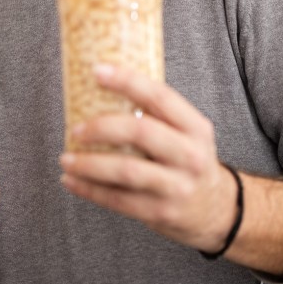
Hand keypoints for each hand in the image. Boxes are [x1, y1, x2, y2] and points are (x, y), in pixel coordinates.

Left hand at [58, 64, 236, 252]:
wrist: (216, 209)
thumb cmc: (187, 161)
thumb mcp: (187, 134)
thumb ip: (156, 115)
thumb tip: (101, 86)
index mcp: (195, 128)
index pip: (160, 96)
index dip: (128, 81)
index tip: (97, 71)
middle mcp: (190, 156)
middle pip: (140, 133)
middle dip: (101, 128)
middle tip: (76, 129)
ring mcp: (177, 186)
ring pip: (126, 171)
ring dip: (89, 164)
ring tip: (66, 158)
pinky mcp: (160, 212)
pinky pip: (118, 200)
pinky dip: (89, 190)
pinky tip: (71, 180)